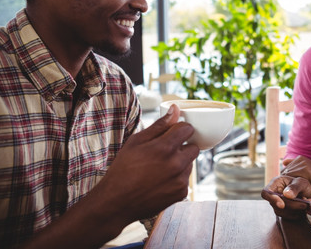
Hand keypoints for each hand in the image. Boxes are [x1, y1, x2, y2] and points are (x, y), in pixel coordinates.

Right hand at [95, 104, 199, 222]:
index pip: (188, 129)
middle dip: (183, 147)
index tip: (173, 134)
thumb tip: (175, 109)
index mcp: (165, 148)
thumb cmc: (124, 168)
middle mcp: (176, 164)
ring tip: (160, 168)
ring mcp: (180, 180)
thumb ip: (159, 125)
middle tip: (165, 152)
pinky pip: (185, 179)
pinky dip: (177, 178)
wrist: (117, 201)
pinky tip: (161, 180)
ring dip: (180, 162)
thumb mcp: (136, 142)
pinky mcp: (181, 193)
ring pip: (190, 163)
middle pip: (194, 147)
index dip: (180, 129)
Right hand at [261, 176, 310, 219]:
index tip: (282, 205)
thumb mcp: (301, 182)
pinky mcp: (282, 212)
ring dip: (296, 210)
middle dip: (292, 205)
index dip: (272, 199)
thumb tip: (286, 195)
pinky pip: (288, 217)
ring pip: (282, 212)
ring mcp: (276, 205)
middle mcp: (273, 195)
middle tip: (306, 202)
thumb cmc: (301, 184)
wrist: (305, 192)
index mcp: (275, 184)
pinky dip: (297, 214)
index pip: (265, 193)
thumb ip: (294, 187)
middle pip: (276, 205)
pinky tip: (304, 207)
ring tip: (306, 202)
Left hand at [281, 156, 310, 192]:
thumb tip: (283, 162)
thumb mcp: (308, 172)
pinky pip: (292, 180)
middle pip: (285, 174)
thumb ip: (296, 168)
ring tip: (299, 190)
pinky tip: (301, 190)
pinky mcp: (304, 170)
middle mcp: (300, 159)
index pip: (286, 171)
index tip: (295, 186)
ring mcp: (302, 164)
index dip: (289, 180)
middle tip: (296, 189)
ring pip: (288, 177)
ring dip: (290, 185)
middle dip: (288, 183)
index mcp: (300, 158)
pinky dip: (294, 187)